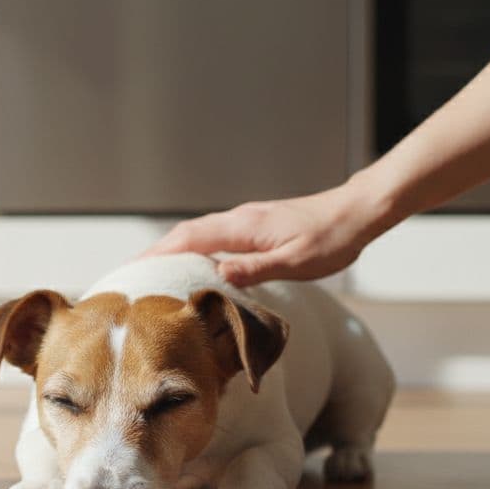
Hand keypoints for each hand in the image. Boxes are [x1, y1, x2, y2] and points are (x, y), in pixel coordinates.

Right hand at [141, 183, 387, 285]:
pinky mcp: (253, 226)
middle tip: (131, 276)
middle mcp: (238, 219)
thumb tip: (218, 274)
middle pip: (184, 235)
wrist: (358, 212)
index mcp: (243, 228)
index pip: (188, 239)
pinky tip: (192, 264)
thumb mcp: (296, 261)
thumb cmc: (332, 239)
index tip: (132, 270)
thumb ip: (256, 268)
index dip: (157, 255)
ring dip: (171, 250)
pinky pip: (212, 236)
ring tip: (152, 274)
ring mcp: (245, 221)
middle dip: (155, 254)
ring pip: (197, 234)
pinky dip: (192, 248)